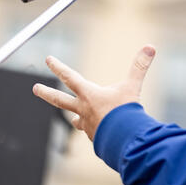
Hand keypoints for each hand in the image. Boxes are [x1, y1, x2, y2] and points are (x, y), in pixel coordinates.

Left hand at [33, 45, 155, 140]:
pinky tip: (101, 132)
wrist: (124, 138)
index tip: (48, 59)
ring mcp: (87, 124)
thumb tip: (151, 47)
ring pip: (75, 119)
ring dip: (75, 117)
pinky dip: (95, 130)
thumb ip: (140, 67)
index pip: (70, 77)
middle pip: (59, 99)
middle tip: (34, 88)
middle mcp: (83, 109)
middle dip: (46, 93)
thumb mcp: (133, 86)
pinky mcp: (94, 137)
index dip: (58, 67)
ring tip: (75, 119)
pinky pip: (91, 132)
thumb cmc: (126, 111)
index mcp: (89, 94)